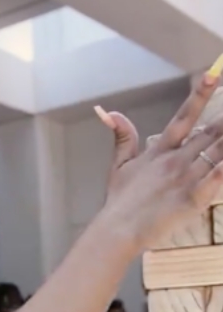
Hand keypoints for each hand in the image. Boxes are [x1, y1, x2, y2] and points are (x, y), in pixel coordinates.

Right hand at [94, 64, 222, 250]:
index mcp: (159, 151)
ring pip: (219, 151)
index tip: (213, 73)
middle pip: (212, 132)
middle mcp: (176, 160)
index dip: (200, 94)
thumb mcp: (118, 166)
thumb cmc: (119, 201)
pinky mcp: (194, 199)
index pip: (184, 117)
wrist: (117, 230)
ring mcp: (186, 178)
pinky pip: (219, 177)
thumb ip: (121, 136)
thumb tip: (107, 111)